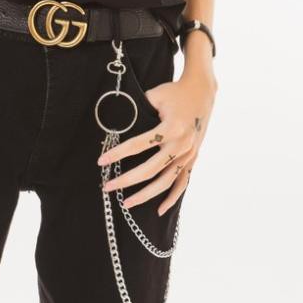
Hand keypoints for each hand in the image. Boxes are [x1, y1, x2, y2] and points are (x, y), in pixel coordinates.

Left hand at [96, 64, 217, 215]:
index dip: (118, 153)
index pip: (138, 144)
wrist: (201, 92)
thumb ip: (138, 109)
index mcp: (171, 127)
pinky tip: (159, 210)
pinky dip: (172, 198)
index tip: (101, 161)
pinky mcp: (193, 158)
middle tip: (107, 186)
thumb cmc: (173, 92)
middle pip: (150, 169)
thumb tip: (114, 123)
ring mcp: (189, 154)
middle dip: (127, 180)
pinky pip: (183, 182)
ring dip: (146, 194)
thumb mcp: (154, 95)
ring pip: (166, 181)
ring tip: (127, 202)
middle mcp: (181, 144)